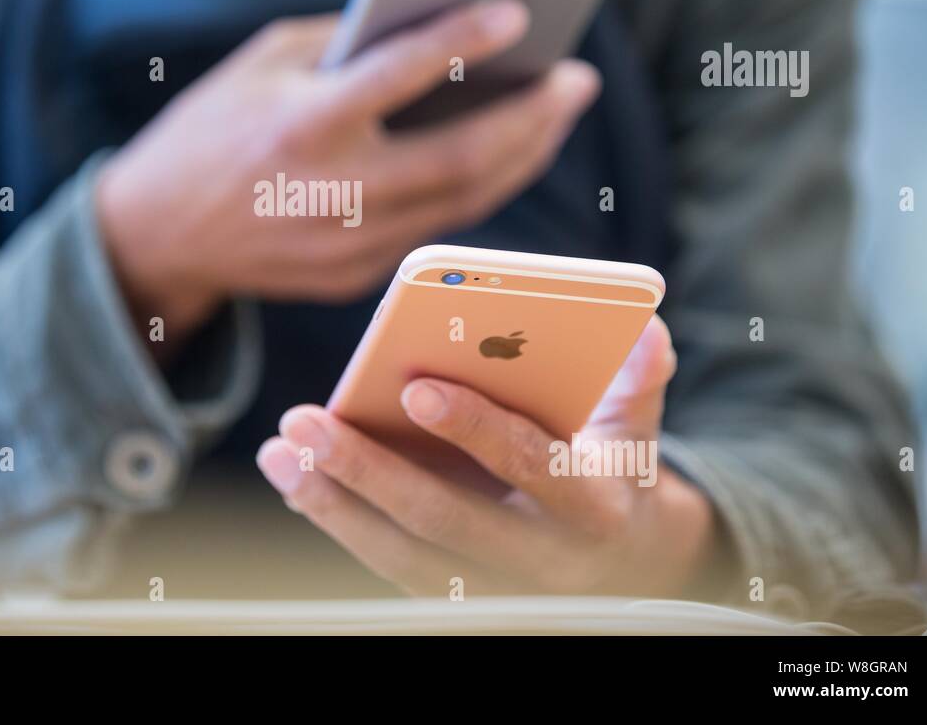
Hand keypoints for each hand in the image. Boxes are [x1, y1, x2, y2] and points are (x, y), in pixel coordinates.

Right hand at [97, 0, 599, 338]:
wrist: (158, 235)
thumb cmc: (210, 130)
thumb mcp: (262, 64)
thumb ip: (346, 43)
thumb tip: (437, 24)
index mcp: (301, 125)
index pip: (401, 74)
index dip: (467, 39)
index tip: (518, 11)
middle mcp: (332, 192)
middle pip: (463, 159)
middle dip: (535, 117)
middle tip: (578, 78)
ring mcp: (347, 246)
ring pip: (464, 202)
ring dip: (523, 156)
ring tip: (556, 113)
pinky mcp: (354, 277)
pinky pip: (436, 228)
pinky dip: (477, 188)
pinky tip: (504, 155)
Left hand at [257, 316, 718, 596]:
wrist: (628, 567)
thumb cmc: (613, 472)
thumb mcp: (637, 430)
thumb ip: (638, 381)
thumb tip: (644, 329)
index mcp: (592, 505)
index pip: (531, 466)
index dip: (477, 429)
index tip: (416, 388)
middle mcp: (542, 559)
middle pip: (445, 520)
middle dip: (370, 471)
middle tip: (305, 422)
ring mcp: (496, 589)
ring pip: (403, 557)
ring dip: (334, 505)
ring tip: (282, 452)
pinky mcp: (457, 598)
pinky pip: (390, 568)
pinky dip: (342, 525)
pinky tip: (299, 482)